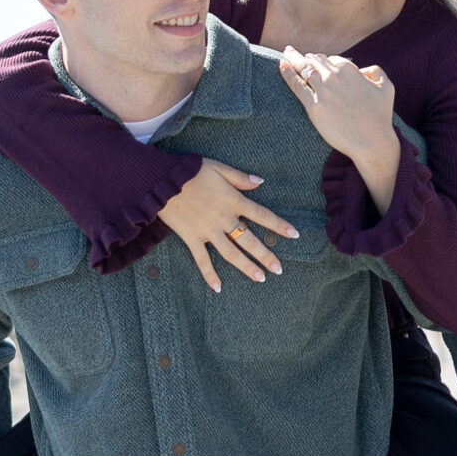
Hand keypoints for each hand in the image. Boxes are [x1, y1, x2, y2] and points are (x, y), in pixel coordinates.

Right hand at [158, 160, 298, 292]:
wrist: (161, 181)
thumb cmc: (190, 171)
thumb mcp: (218, 168)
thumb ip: (240, 177)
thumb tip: (260, 182)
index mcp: (233, 201)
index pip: (262, 215)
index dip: (279, 225)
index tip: (295, 235)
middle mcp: (224, 219)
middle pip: (250, 240)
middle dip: (266, 255)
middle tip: (279, 269)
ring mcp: (208, 231)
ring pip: (231, 253)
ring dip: (247, 267)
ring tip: (260, 278)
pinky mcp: (192, 238)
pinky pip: (202, 260)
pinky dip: (209, 274)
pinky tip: (218, 288)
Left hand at [280, 51, 401, 216]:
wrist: (372, 141)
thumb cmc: (380, 116)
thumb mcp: (386, 87)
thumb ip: (376, 72)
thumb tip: (362, 70)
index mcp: (349, 69)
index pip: (332, 59)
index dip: (327, 62)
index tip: (321, 64)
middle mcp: (334, 76)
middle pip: (315, 61)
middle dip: (307, 58)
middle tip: (295, 53)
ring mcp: (322, 91)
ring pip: (304, 69)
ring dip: (293, 58)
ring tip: (286, 52)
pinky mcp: (313, 106)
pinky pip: (296, 85)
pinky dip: (287, 72)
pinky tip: (281, 64)